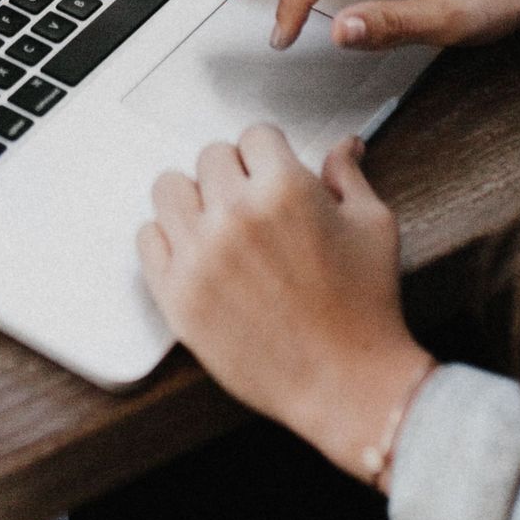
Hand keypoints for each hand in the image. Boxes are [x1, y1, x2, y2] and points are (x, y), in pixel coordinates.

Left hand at [138, 126, 433, 480]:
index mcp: (284, 189)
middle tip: (252, 205)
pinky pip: (147, 238)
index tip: (273, 173)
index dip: (270, 155)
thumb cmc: (365, 308)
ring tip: (218, 224)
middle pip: (210, 157)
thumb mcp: (372, 226)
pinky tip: (196, 254)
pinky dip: (168, 240)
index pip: (255, 135)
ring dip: (194, 199)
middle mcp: (235, 214)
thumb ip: (347, 176)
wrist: (347, 385)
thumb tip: (343, 145)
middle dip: (235, 174)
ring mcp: (200, 255)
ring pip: (169, 188)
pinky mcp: (177, 295)